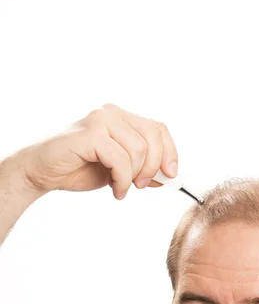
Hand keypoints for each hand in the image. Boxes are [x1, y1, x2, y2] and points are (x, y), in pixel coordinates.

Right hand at [7, 104, 178, 199]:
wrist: (43, 172)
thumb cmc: (79, 168)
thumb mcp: (119, 169)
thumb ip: (142, 167)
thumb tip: (169, 174)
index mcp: (121, 117)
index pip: (158, 129)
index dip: (170, 153)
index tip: (171, 176)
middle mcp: (111, 113)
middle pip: (153, 137)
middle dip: (153, 167)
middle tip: (141, 186)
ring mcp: (99, 120)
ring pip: (139, 150)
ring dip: (134, 177)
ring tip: (121, 188)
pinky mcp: (90, 134)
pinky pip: (121, 159)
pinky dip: (122, 180)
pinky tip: (115, 190)